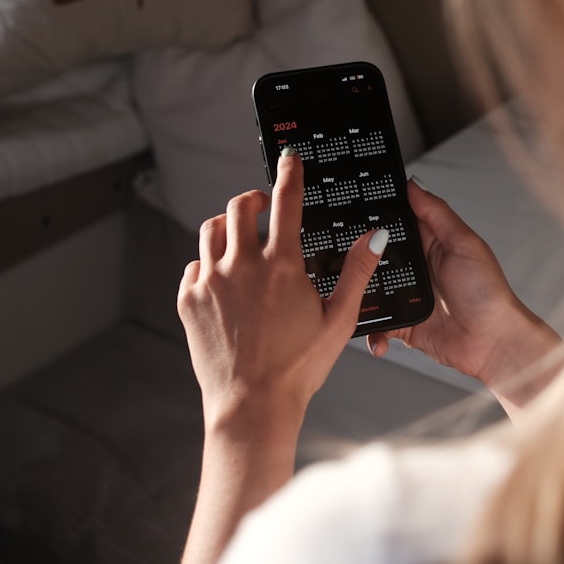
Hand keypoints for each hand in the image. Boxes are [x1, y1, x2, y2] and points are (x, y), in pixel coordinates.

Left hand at [177, 149, 387, 426]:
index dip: (289, 173)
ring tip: (241, 237)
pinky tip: (223, 278)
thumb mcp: (338, 320)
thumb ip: (357, 272)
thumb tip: (374, 237)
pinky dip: (208, 263)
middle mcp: (241, 266)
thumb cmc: (297, 368)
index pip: (285, 202)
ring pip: (211, 229)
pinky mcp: (189, 300)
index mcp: (282, 266)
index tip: (288, 158)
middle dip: (253, 198)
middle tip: (263, 204)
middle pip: (239, 206)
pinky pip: (194, 265)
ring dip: (228, 225)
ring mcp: (210, 282)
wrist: (252, 406)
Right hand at [367, 179, 563, 412]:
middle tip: (340, 254)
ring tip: (348, 294)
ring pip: (372, 290)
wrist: (493, 343)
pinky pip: (378, 324)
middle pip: (378, 257)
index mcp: (431, 244)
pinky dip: (371, 329)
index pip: (399, 223)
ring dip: (361, 294)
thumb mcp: (463, 243)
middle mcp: (417, 269)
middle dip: (360, 257)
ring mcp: (409, 297)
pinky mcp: (404, 324)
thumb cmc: (487, 293)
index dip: (378, 215)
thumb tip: (413, 184)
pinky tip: (371, 330)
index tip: (353, 206)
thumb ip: (437, 213)